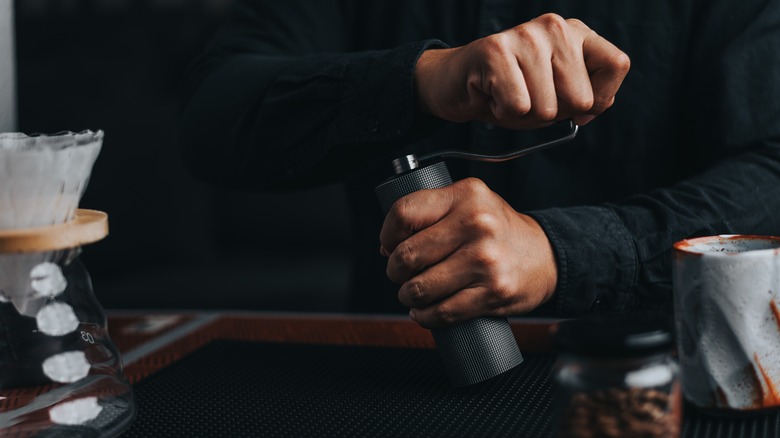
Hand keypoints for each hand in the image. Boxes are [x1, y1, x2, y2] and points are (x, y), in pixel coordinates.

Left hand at [379, 178, 556, 328]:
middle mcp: (476, 224)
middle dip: (395, 271)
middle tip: (401, 273)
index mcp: (465, 195)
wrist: (546, 256)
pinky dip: (425, 316)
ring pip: (420, 287)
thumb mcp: (469, 204)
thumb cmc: (498, 231)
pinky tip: (425, 311)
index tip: (389, 245)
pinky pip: (442, 312)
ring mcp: (486, 260)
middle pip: (407, 255)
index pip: (404, 213)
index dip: (387, 234)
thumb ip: (432, 213)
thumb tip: (388, 246)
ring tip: (414, 292)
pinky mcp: (493, 292)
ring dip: (408, 295)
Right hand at [414, 13, 629, 128]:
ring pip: (547, 108)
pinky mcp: (495, 50)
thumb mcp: (556, 94)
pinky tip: (493, 95)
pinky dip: (503, 112)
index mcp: (576, 33)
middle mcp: (555, 27)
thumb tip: (595, 106)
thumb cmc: (508, 90)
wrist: (454, 83)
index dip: (600, 99)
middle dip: (555, 113)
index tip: (576, 108)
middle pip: (582, 98)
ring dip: (525, 115)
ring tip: (508, 96)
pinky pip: (518, 106)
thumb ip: (586, 97)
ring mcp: (525, 35)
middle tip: (529, 99)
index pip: (617, 65)